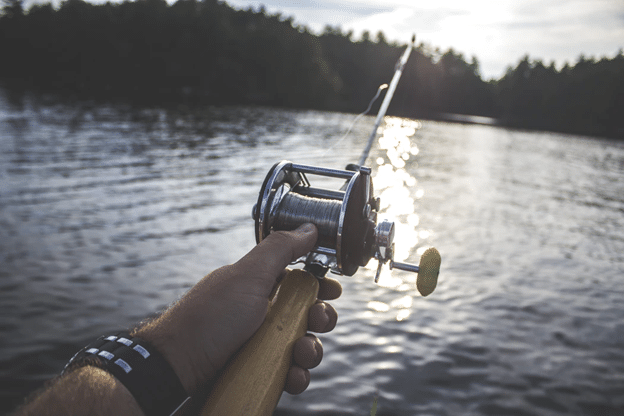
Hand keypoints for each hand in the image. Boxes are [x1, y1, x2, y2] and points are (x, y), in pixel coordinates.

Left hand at [133, 223, 341, 395]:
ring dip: (310, 351)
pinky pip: (288, 373)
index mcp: (259, 286)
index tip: (333, 290)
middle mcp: (262, 313)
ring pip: (302, 346)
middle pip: (306, 314)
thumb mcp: (248, 276)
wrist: (177, 367)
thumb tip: (309, 228)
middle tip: (317, 321)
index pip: (298, 281)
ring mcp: (260, 344)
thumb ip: (281, 250)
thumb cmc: (209, 318)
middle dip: (320, 318)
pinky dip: (295, 375)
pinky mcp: (259, 371)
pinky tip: (290, 376)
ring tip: (299, 356)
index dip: (319, 284)